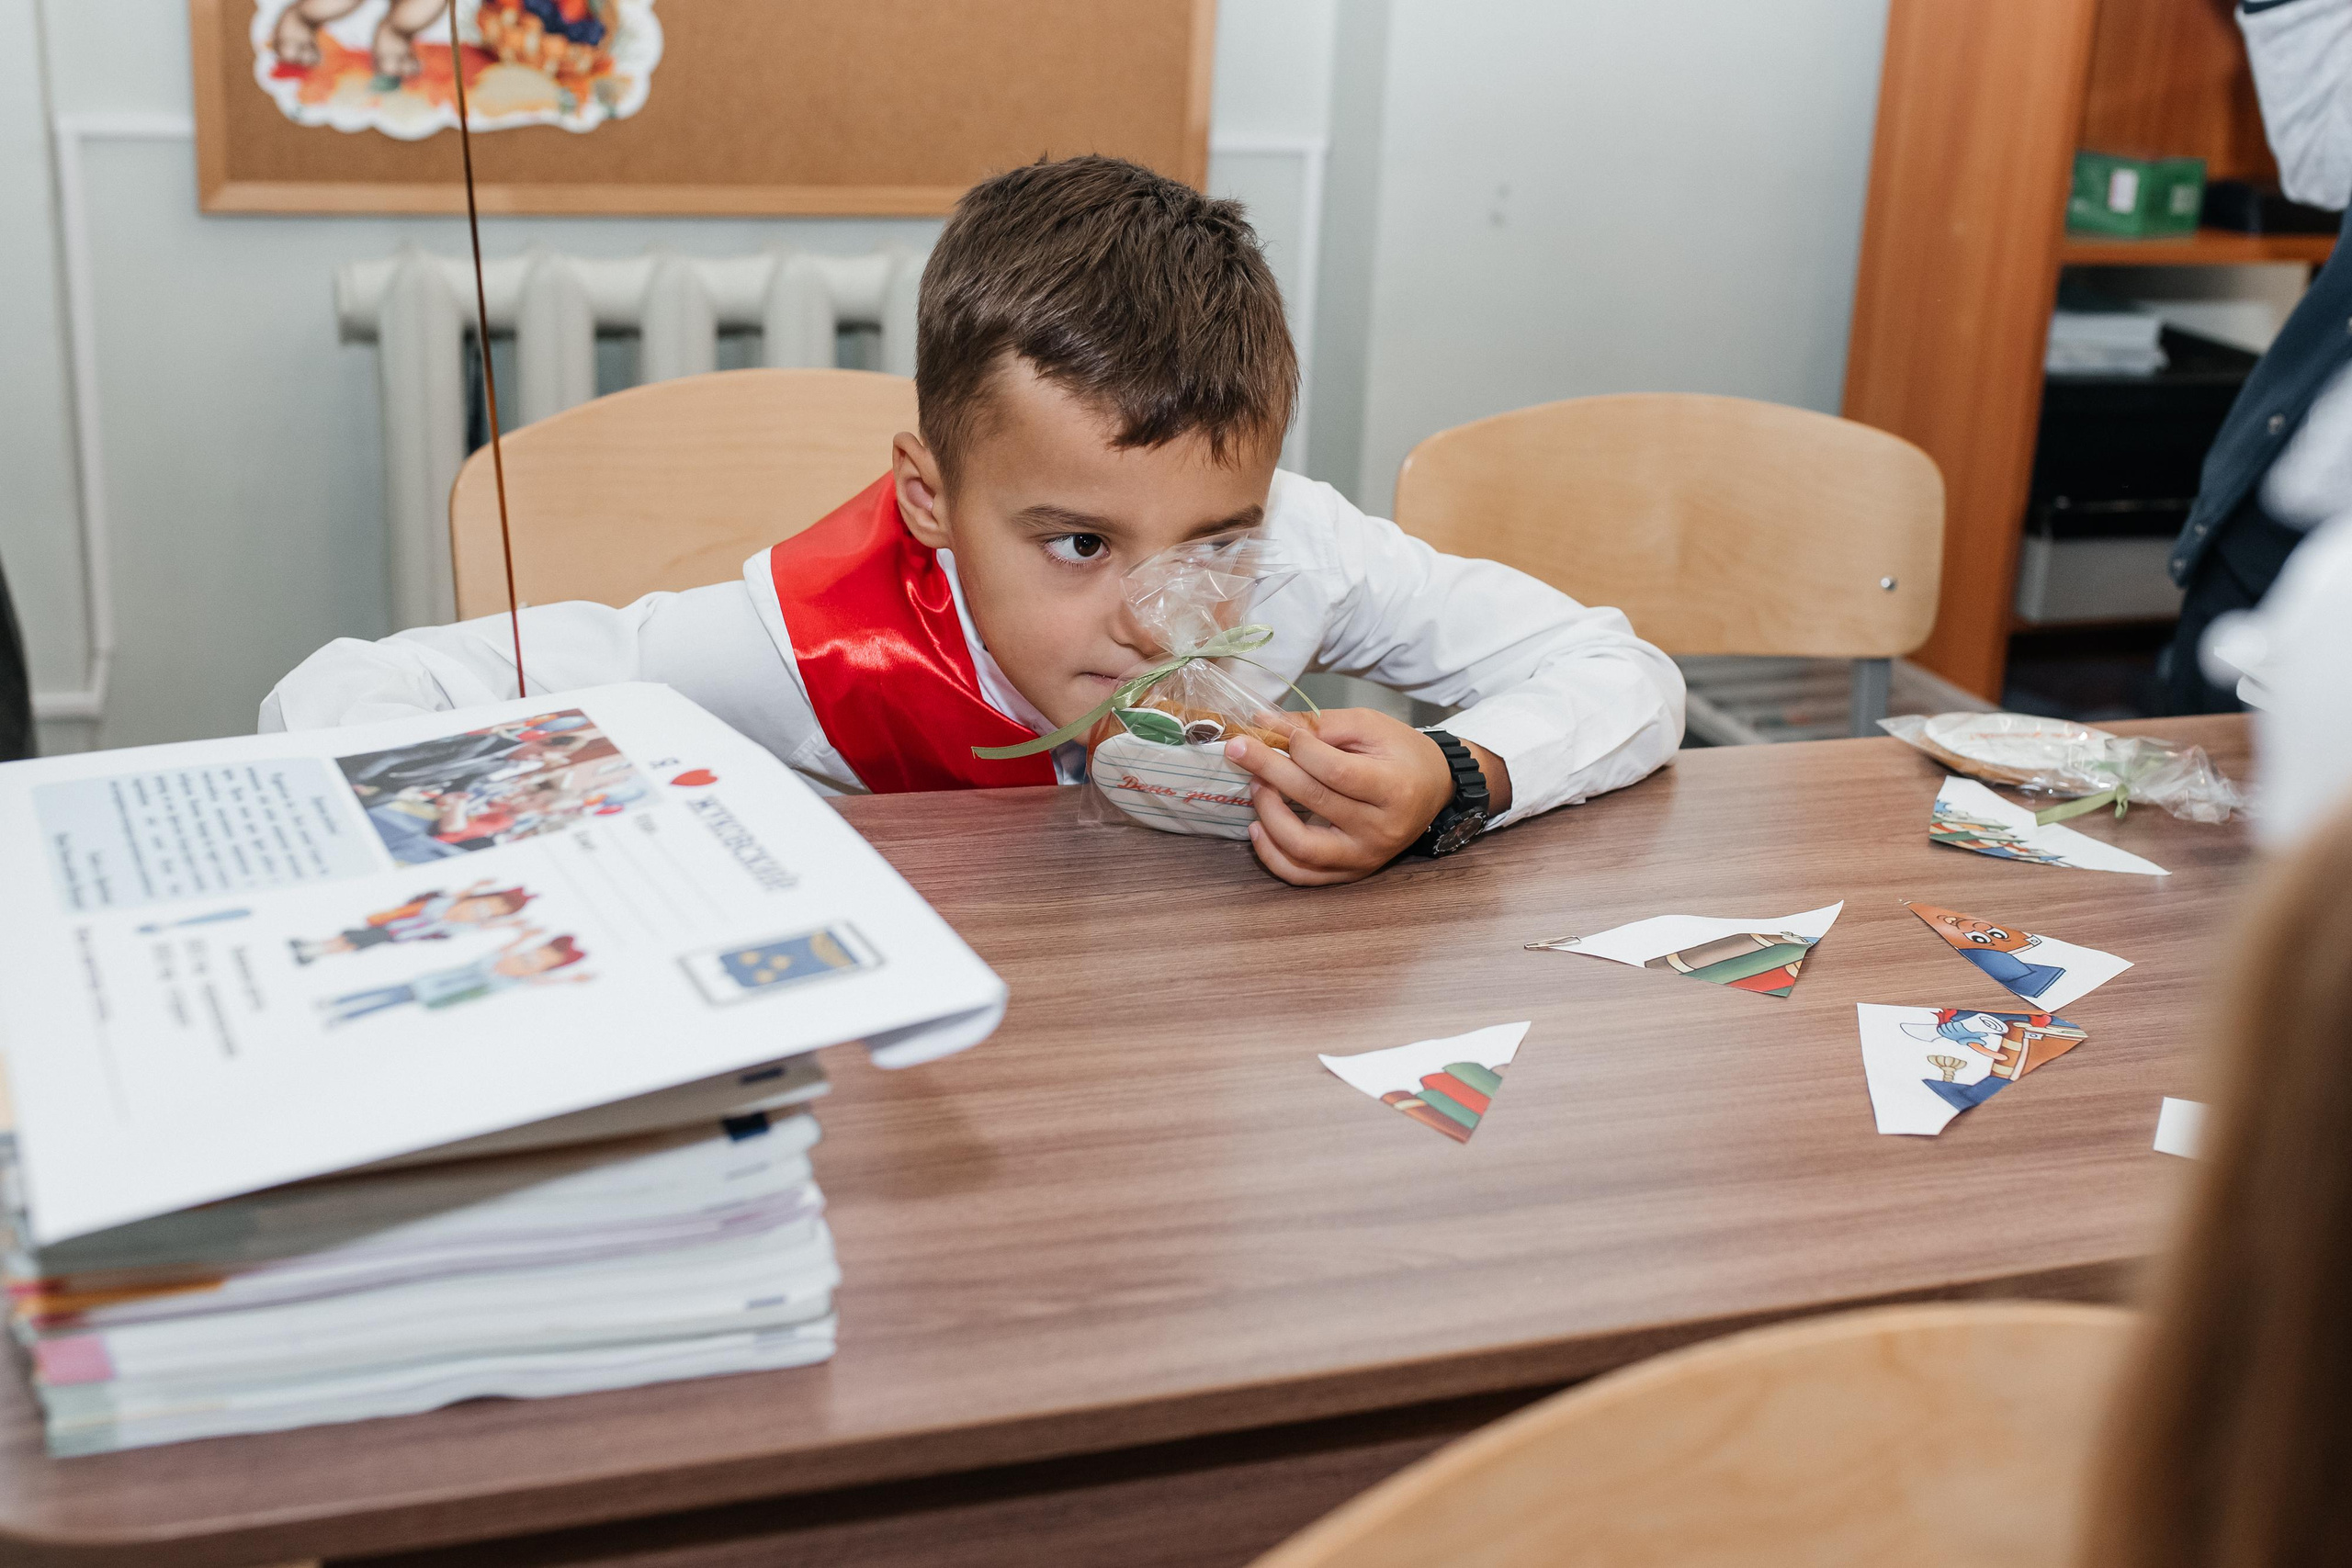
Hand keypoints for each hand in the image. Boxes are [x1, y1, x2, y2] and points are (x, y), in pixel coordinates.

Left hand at [1222, 708, 1509, 885]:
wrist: (1433, 789)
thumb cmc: (1401, 753)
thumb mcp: (1369, 726)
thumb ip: (1319, 724)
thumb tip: (1264, 724)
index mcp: (1393, 787)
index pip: (1336, 771)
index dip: (1299, 749)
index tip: (1275, 730)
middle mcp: (1381, 829)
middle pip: (1315, 801)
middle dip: (1269, 770)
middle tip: (1239, 749)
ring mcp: (1365, 857)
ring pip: (1302, 847)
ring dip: (1268, 813)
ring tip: (1256, 785)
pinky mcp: (1351, 873)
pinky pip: (1302, 875)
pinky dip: (1272, 856)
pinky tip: (1257, 827)